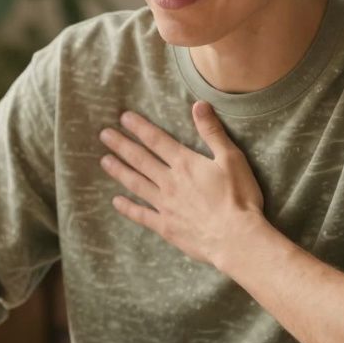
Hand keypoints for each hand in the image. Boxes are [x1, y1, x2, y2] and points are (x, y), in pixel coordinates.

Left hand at [99, 101, 269, 267]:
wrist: (236, 238)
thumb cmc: (239, 198)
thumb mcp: (231, 159)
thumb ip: (212, 132)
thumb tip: (199, 105)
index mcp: (185, 163)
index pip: (156, 140)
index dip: (139, 128)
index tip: (123, 118)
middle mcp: (169, 182)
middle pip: (140, 159)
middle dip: (121, 145)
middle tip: (104, 135)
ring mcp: (164, 205)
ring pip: (136, 183)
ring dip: (119, 171)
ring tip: (104, 161)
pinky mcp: (165, 226)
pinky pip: (141, 215)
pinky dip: (127, 208)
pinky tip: (116, 201)